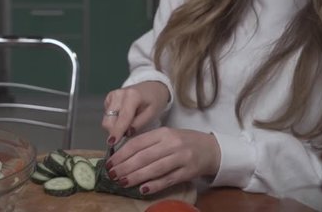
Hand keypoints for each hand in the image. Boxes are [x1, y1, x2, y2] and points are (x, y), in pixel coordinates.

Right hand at [102, 81, 169, 145]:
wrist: (152, 87)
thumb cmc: (155, 101)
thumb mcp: (152, 114)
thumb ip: (139, 124)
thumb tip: (126, 133)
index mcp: (132, 96)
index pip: (122, 118)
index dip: (117, 132)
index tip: (113, 143)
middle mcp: (118, 94)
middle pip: (109, 120)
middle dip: (115, 131)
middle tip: (126, 135)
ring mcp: (112, 95)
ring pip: (106, 119)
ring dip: (114, 127)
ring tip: (127, 126)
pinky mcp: (109, 98)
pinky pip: (107, 115)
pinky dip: (114, 120)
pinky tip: (123, 118)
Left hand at [106, 127, 220, 194]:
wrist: (212, 149)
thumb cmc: (184, 142)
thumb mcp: (166, 136)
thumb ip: (147, 143)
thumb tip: (122, 155)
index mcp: (163, 132)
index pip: (137, 143)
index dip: (121, 154)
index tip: (109, 162)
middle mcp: (171, 143)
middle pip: (143, 156)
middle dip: (125, 167)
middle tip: (112, 174)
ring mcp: (181, 158)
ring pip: (154, 168)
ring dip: (136, 177)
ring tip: (122, 182)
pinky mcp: (188, 172)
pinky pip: (168, 179)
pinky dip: (154, 185)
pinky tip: (142, 189)